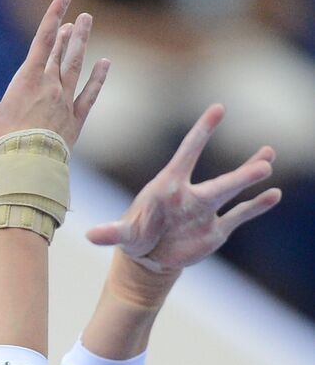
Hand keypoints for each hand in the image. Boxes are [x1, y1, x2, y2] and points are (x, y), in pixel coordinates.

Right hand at [0, 0, 108, 149]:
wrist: (28, 164)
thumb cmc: (4, 140)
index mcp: (29, 80)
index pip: (43, 40)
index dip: (54, 15)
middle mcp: (51, 85)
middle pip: (61, 52)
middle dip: (68, 32)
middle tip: (76, 18)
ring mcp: (66, 100)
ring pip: (75, 66)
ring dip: (81, 44)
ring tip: (86, 25)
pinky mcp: (76, 117)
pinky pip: (90, 93)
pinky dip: (98, 77)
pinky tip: (105, 62)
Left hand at [86, 104, 281, 271]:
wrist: (149, 256)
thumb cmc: (136, 235)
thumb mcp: (123, 234)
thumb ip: (110, 233)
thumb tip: (91, 236)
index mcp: (169, 187)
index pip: (187, 154)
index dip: (201, 133)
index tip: (218, 109)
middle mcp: (192, 195)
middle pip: (219, 183)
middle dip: (241, 174)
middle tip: (266, 157)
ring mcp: (206, 211)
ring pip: (232, 193)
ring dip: (250, 181)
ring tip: (270, 162)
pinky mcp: (216, 230)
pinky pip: (239, 216)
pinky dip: (255, 207)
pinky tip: (274, 195)